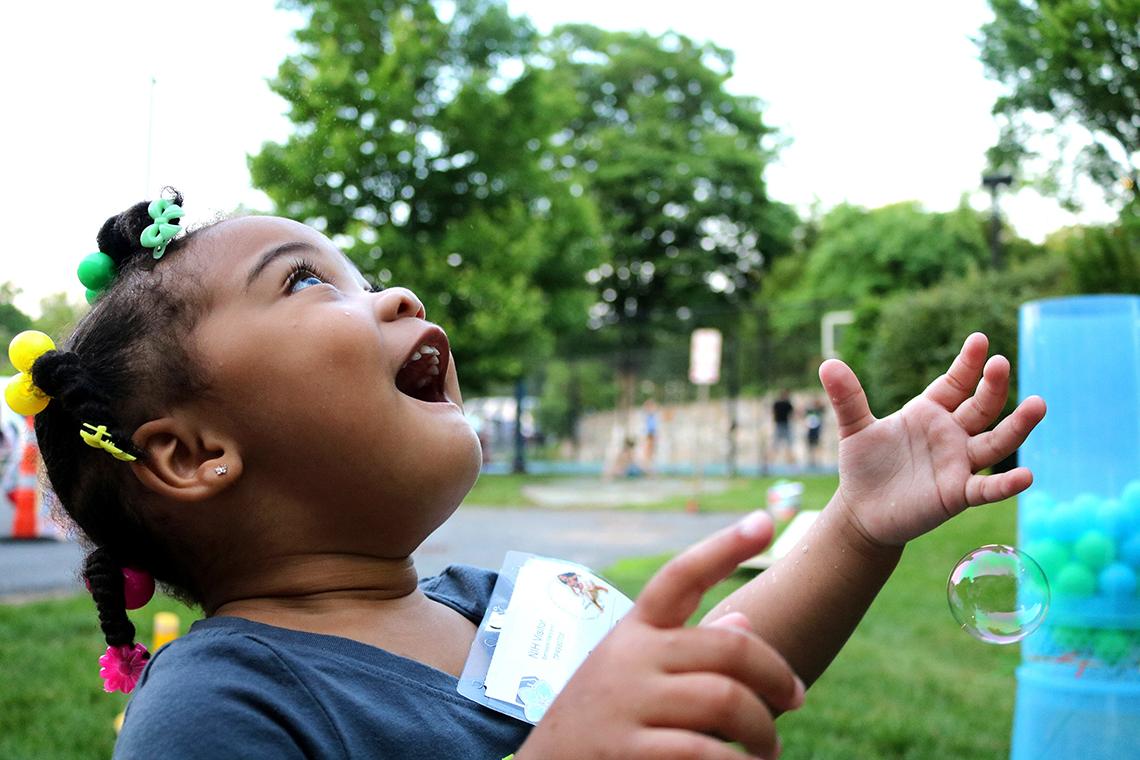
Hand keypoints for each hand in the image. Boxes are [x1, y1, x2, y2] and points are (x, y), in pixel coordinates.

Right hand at [515, 511, 803, 759]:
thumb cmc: (599, 724)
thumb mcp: (631, 675)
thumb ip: (684, 649)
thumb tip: (745, 622)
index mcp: (632, 632)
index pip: (680, 576)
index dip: (724, 546)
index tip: (766, 520)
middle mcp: (628, 658)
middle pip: (727, 648)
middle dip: (776, 675)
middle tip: (796, 699)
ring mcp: (626, 704)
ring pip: (726, 700)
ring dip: (763, 729)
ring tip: (769, 749)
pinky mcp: (627, 752)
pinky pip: (705, 752)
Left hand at [821, 332, 1045, 546]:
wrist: (862, 510)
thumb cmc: (865, 466)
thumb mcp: (854, 429)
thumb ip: (847, 398)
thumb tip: (827, 363)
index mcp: (929, 412)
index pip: (955, 383)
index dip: (967, 364)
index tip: (979, 340)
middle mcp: (951, 434)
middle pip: (980, 406)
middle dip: (992, 386)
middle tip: (1000, 364)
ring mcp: (958, 463)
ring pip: (995, 442)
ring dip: (1017, 425)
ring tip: (1039, 404)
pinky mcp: (957, 494)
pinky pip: (987, 488)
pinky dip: (1006, 484)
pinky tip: (1026, 476)